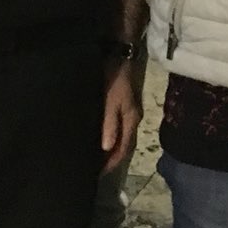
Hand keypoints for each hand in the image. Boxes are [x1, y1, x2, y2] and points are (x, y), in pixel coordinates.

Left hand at [99, 54, 142, 174]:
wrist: (120, 52)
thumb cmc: (115, 77)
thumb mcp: (111, 100)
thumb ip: (110, 124)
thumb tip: (107, 148)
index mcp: (131, 120)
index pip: (123, 149)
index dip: (111, 163)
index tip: (97, 175)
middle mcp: (132, 119)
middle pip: (124, 145)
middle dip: (111, 159)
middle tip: (95, 170)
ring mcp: (128, 111)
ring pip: (121, 137)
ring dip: (110, 149)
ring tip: (96, 158)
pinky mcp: (121, 105)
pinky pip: (116, 127)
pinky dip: (109, 137)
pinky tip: (99, 137)